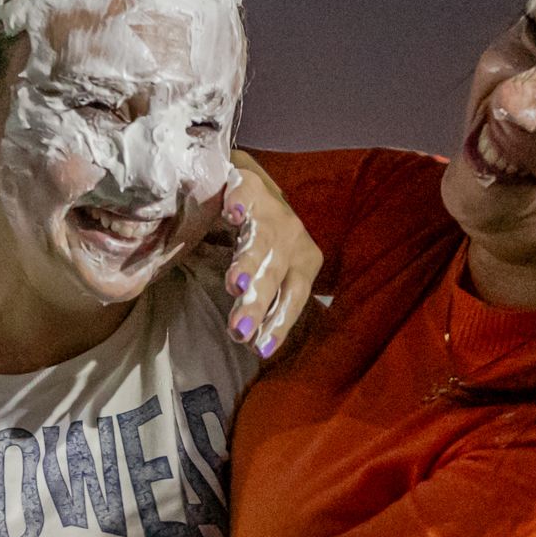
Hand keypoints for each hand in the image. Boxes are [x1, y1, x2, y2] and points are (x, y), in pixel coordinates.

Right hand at [220, 151, 320, 358]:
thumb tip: (253, 345)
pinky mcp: (250, 187)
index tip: (261, 349)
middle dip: (258, 303)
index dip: (280, 323)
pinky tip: (232, 214)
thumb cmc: (266, 243)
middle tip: (239, 330)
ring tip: (235, 285)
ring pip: (260, 242)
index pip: (295, 297)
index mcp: (303, 263)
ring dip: (249, 263)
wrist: (256, 188)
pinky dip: (240, 204)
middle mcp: (293, 238)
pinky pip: (245, 195)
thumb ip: (266, 302)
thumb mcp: (274, 272)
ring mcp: (272, 212)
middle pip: (275, 274)